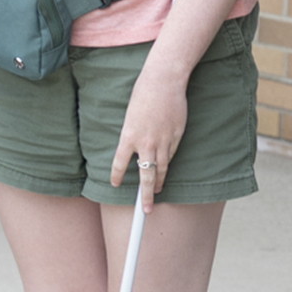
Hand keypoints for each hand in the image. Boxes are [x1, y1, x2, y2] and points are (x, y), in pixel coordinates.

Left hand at [108, 63, 188, 211]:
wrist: (163, 82)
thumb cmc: (143, 95)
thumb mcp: (130, 116)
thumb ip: (133, 135)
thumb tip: (137, 151)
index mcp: (128, 136)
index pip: (118, 163)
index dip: (115, 176)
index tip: (114, 184)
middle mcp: (146, 142)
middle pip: (146, 175)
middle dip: (146, 195)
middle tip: (146, 209)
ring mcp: (163, 141)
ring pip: (162, 168)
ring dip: (160, 182)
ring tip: (158, 192)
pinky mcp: (177, 137)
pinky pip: (171, 154)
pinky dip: (168, 162)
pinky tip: (166, 168)